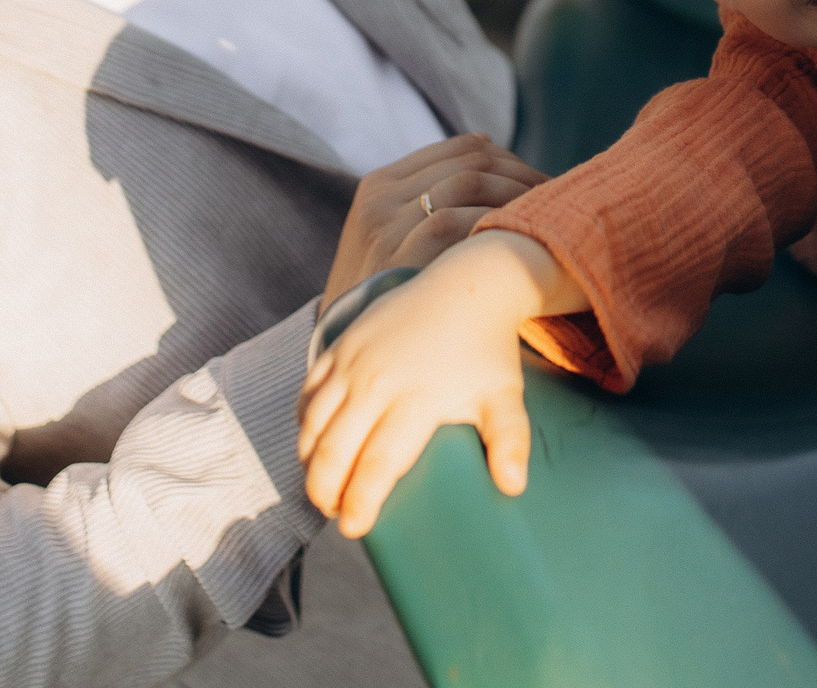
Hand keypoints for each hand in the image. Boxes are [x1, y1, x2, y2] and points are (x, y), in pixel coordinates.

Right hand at [298, 231, 577, 536]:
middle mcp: (376, 380)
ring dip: (308, 461)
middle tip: (333, 513)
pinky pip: (308, 391)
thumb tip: (513, 488)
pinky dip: (303, 422)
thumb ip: (510, 441)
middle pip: (333, 449)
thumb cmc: (486, 351)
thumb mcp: (505, 396)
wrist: (466, 287)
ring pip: (312, 422)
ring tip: (321, 486)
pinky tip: (313, 443)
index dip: (360, 501)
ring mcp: (353, 360)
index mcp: (416, 399)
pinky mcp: (340, 343)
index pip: (377, 463)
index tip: (355, 530)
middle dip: (324, 490)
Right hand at [324, 134, 548, 308]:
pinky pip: (456, 221)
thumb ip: (435, 207)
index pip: (462, 148)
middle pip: (472, 160)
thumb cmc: (387, 298)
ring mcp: (385, 223)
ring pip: (468, 180)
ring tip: (546, 219)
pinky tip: (518, 242)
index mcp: (382, 184)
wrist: (345, 348)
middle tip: (559, 200)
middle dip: (523, 175)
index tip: (545, 183)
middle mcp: (381, 196)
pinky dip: (493, 223)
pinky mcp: (394, 255)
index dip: (512, 161)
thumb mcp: (396, 241)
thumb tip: (502, 173)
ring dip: (516, 194)